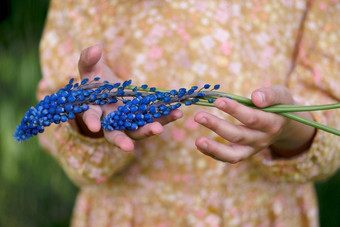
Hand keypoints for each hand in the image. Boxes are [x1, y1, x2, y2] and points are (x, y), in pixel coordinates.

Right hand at [73, 44, 182, 151]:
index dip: (91, 121)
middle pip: (114, 133)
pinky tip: (176, 112)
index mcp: (94, 109)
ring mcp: (128, 121)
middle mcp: (111, 119)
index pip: (91, 116)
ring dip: (148, 129)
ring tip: (160, 128)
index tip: (93, 127)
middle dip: (121, 140)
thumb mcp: (91, 68)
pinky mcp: (144, 118)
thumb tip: (95, 48)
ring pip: (137, 130)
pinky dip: (164, 117)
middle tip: (128, 148)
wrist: (109, 85)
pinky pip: (154, 119)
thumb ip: (89, 59)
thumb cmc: (96, 77)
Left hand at [194, 85, 315, 162]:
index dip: (235, 110)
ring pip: (233, 154)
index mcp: (272, 123)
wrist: (284, 125)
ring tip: (197, 141)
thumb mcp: (281, 94)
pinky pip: (228, 158)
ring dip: (214, 148)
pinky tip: (200, 145)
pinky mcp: (244, 153)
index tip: (218, 101)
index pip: (252, 118)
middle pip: (238, 136)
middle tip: (198, 116)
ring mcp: (252, 149)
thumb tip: (255, 97)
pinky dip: (213, 154)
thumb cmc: (278, 105)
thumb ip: (270, 95)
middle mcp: (262, 139)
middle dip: (217, 126)